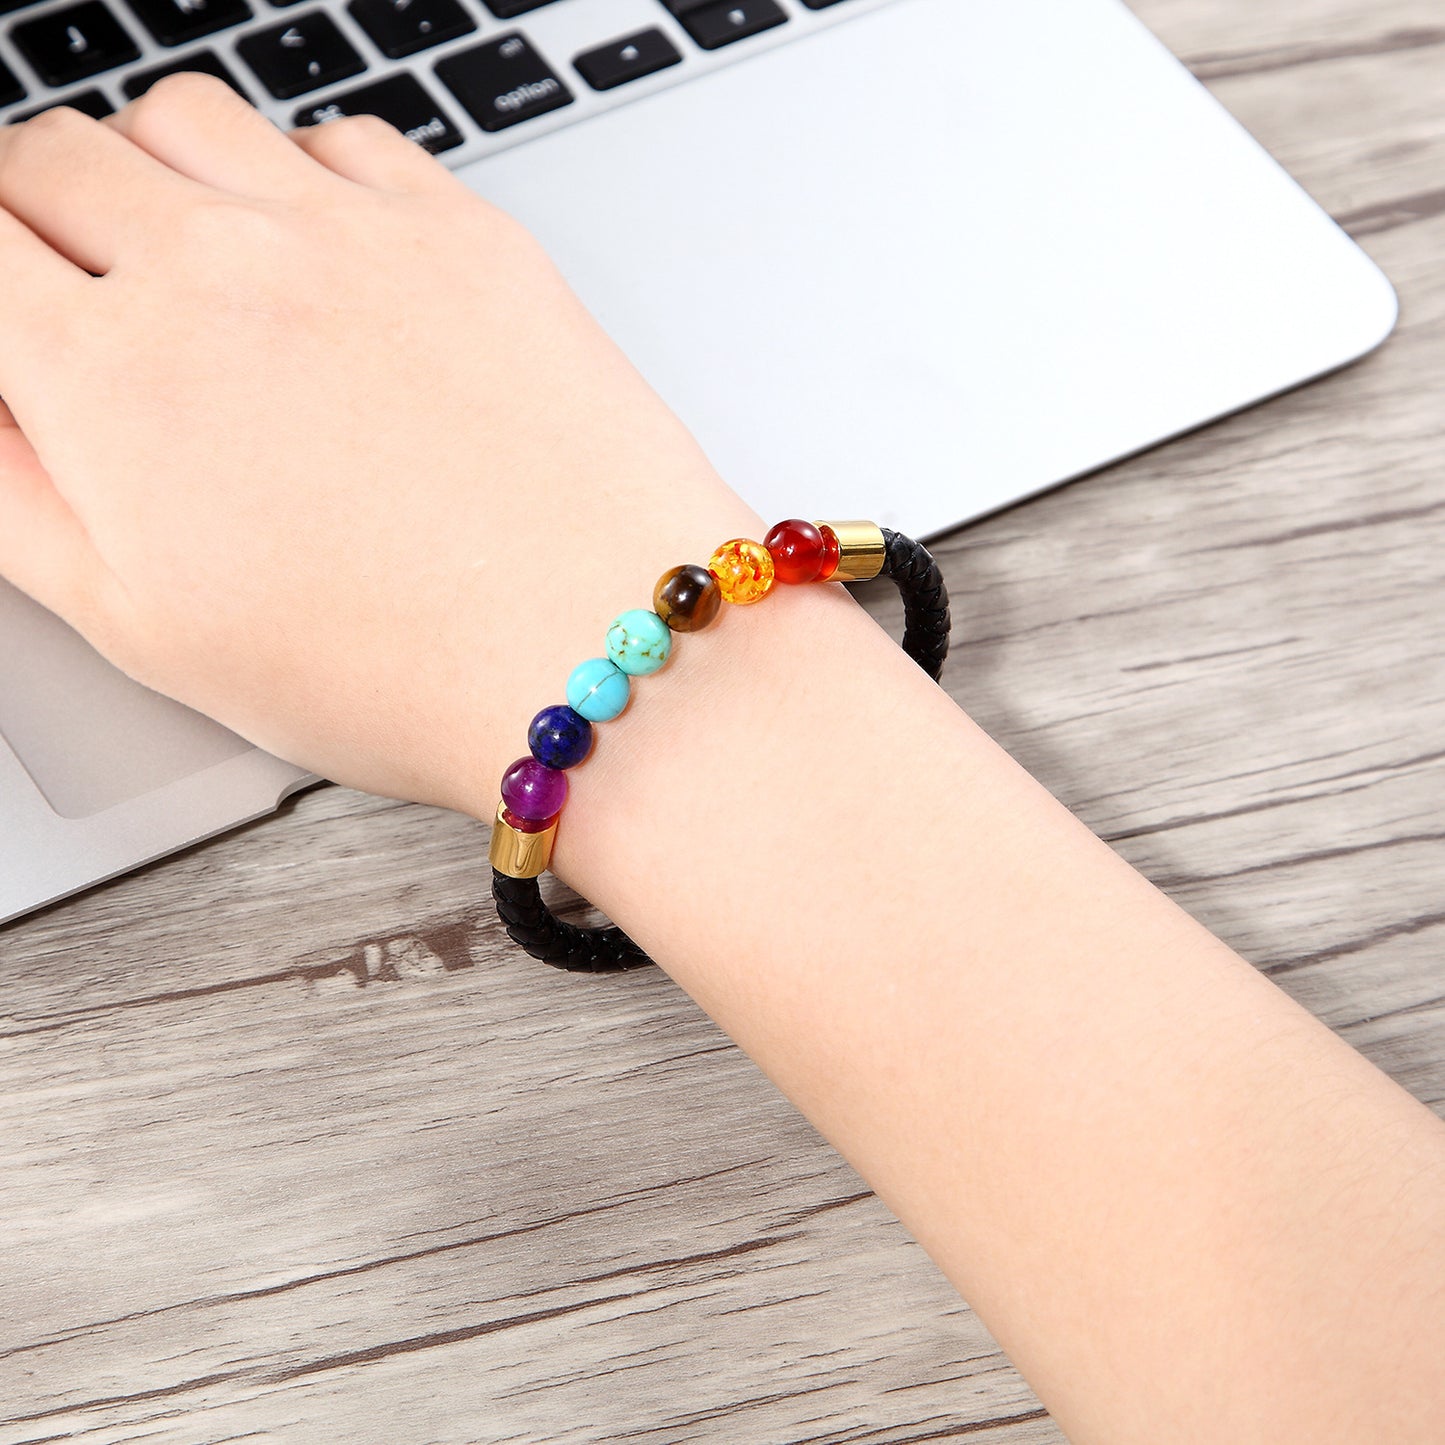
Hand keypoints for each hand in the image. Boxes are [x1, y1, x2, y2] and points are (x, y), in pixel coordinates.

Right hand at [0, 75, 757, 817]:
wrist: (596, 652)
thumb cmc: (393, 669)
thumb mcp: (148, 627)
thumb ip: (16, 495)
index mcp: (110, 376)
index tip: (9, 299)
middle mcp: (217, 271)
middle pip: (61, 157)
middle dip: (41, 209)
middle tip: (77, 278)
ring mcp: (348, 234)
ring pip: (188, 119)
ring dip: (160, 170)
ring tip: (192, 256)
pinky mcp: (462, 232)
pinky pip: (342, 139)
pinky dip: (302, 174)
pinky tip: (323, 255)